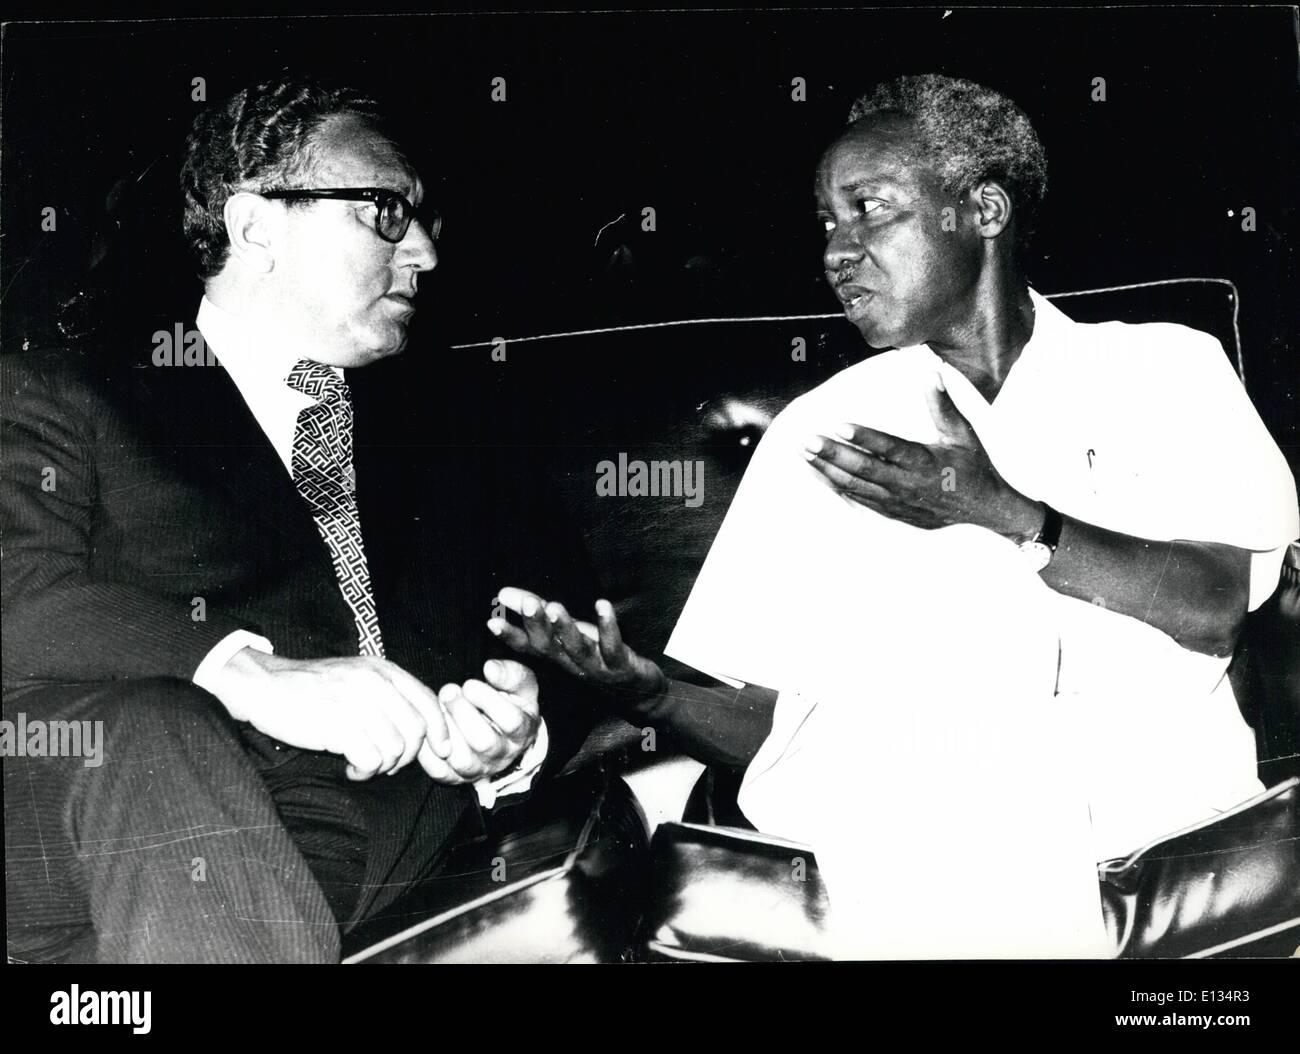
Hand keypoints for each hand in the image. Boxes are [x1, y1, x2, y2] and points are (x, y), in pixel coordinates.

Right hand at [208, 649, 451, 780]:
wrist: (265, 687)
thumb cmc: (313, 689)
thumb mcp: (357, 678)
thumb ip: (390, 695)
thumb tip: (425, 729)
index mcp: (383, 670)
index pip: (428, 702)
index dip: (440, 730)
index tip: (440, 751)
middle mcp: (374, 683)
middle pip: (416, 731)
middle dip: (406, 756)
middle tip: (384, 762)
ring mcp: (356, 703)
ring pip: (395, 749)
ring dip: (381, 766)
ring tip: (361, 763)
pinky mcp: (338, 726)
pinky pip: (371, 760)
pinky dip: (363, 771)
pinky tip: (349, 767)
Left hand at [421, 659, 541, 783]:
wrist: (500, 736)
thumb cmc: (510, 704)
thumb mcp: (520, 687)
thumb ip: (512, 674)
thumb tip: (490, 668)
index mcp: (522, 732)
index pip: (512, 721)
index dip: (489, 701)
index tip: (469, 684)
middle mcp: (503, 755)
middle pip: (484, 742)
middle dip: (462, 713)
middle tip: (448, 691)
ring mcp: (479, 769)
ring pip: (462, 760)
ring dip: (445, 731)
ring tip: (437, 708)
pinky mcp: (457, 778)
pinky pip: (439, 771)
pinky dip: (428, 751)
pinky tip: (425, 728)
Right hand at [489, 587, 666, 700]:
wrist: (637, 692)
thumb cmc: (597, 656)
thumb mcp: (566, 633)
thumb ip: (537, 612)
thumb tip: (503, 593)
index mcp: (556, 656)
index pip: (528, 646)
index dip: (510, 635)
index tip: (491, 622)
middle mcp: (571, 663)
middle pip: (549, 647)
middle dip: (537, 625)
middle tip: (527, 603)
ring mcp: (596, 666)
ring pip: (576, 649)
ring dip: (565, 628)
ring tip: (555, 607)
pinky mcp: (621, 665)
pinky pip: (613, 646)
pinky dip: (608, 626)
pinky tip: (602, 605)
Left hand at [803, 376, 1043, 537]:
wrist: (985, 510)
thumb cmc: (973, 468)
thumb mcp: (963, 434)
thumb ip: (943, 406)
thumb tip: (932, 374)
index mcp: (925, 461)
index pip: (890, 448)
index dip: (865, 437)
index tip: (840, 426)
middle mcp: (908, 483)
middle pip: (864, 469)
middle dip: (834, 454)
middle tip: (809, 441)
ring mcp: (898, 500)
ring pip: (856, 486)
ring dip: (829, 470)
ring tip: (806, 455)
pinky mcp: (893, 511)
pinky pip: (860, 500)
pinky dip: (838, 488)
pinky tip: (821, 476)